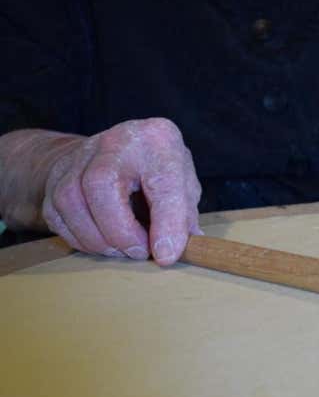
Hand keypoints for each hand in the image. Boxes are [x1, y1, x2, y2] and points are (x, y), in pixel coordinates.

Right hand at [41, 118, 201, 264]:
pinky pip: (57, 213)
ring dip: (97, 238)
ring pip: (72, 200)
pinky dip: (79, 238)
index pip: (163, 182)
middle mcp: (115, 141)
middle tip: (140, 253)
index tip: (166, 255)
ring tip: (121, 251)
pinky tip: (101, 244)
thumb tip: (179, 251)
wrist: (120, 148)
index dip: (167, 223)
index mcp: (158, 141)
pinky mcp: (58, 174)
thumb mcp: (184, 185)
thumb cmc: (159, 169)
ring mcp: (81, 155)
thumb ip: (184, 216)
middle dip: (120, 231)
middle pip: (100, 184)